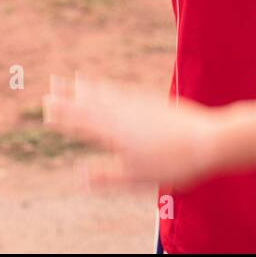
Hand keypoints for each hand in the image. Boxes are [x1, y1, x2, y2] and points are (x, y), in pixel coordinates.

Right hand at [43, 74, 226, 188]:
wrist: (208, 142)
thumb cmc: (173, 164)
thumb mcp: (136, 178)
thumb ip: (107, 177)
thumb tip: (80, 176)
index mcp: (114, 133)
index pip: (83, 122)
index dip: (64, 115)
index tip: (47, 106)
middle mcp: (122, 114)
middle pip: (91, 103)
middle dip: (70, 95)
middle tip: (51, 83)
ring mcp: (138, 104)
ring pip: (107, 94)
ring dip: (88, 87)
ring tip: (75, 79)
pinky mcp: (153, 101)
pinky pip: (124, 91)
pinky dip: (111, 87)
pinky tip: (109, 85)